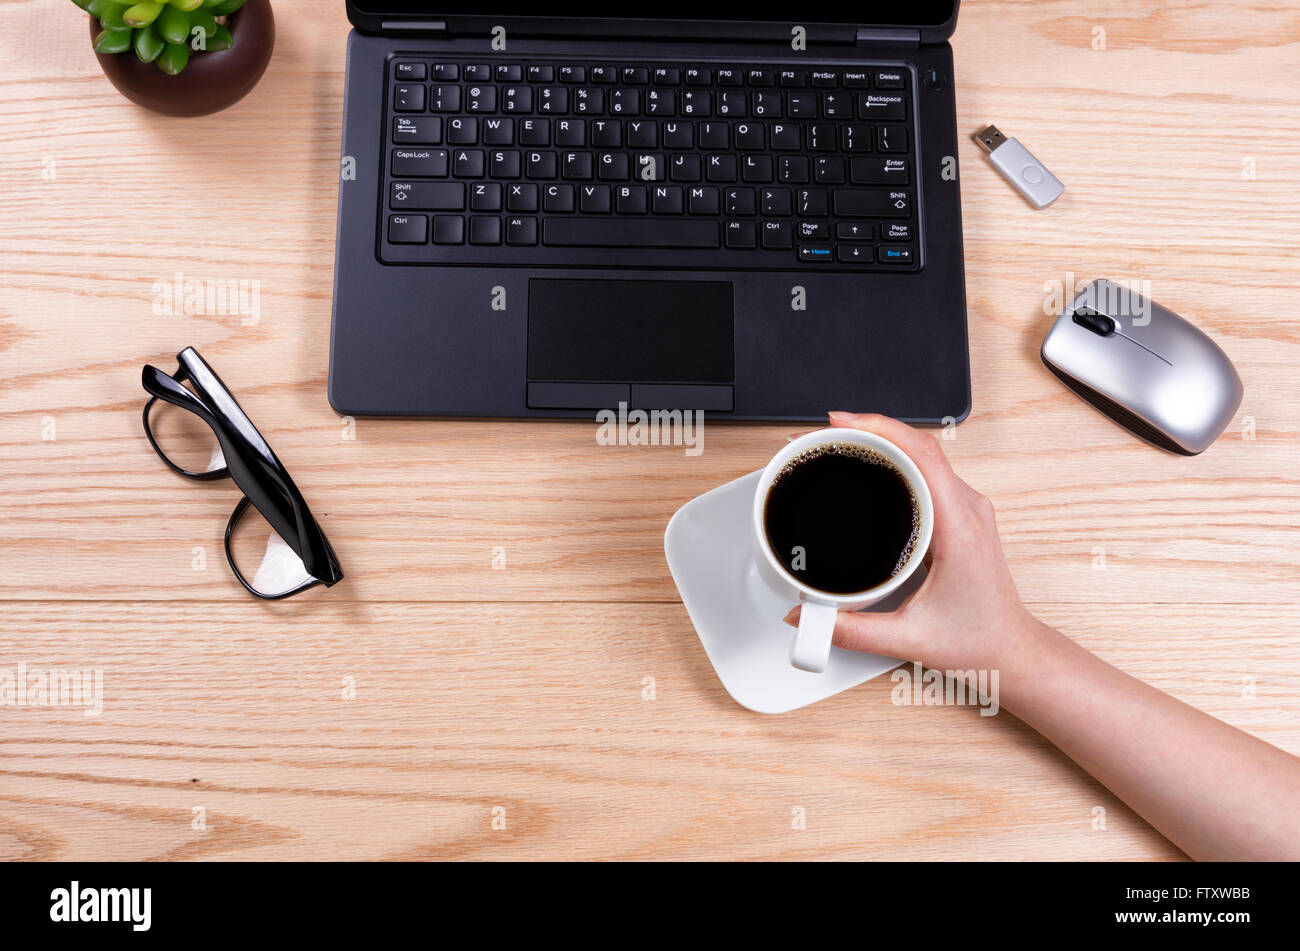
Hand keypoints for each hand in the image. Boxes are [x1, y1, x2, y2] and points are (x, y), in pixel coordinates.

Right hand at [783, 412, 1039, 671]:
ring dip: (885, 440)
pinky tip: (872, 463)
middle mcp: (968, 510)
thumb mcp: (908, 638)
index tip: (843, 423)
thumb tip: (806, 617)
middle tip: (827, 432)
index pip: (924, 456)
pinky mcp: (961, 514)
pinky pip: (929, 470)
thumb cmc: (977, 640)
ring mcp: (967, 509)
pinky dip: (897, 457)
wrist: (1010, 649)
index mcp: (959, 528)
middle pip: (920, 445)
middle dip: (871, 428)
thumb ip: (851, 631)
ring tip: (843, 441)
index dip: (881, 429)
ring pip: (925, 454)